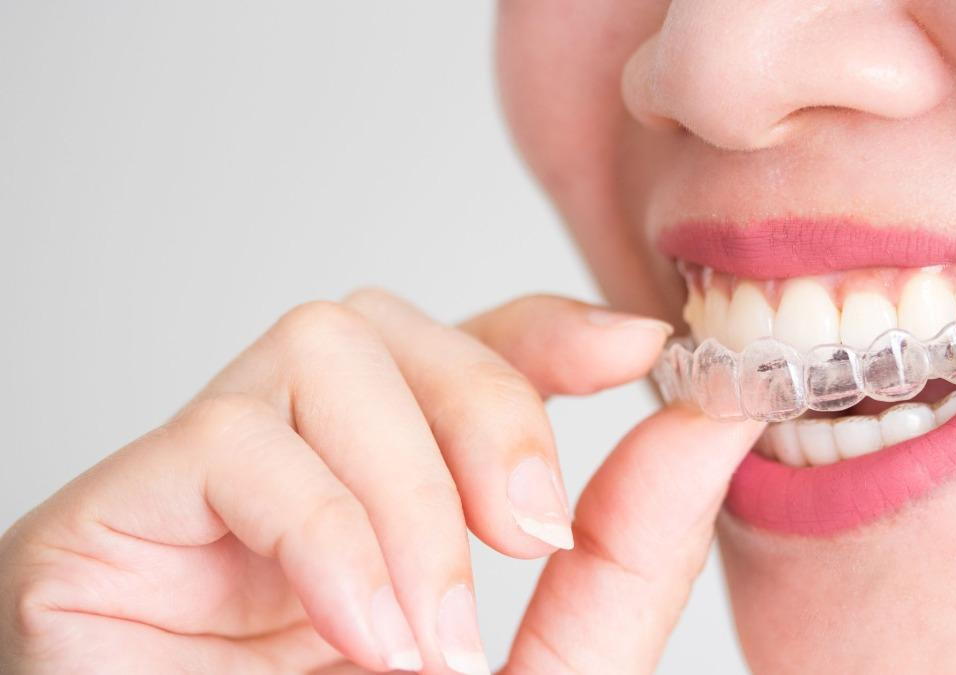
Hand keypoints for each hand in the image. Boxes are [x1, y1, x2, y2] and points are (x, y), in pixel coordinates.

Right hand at [0, 290, 761, 672]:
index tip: (638, 349)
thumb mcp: (547, 674)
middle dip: (488, 406)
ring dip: (409, 485)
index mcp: (385, 508)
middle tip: (529, 533)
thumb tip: (712, 419)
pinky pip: (231, 441)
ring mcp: (200, 496)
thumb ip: (626, 556)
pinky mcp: (111, 521)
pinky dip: (328, 532)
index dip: (544, 329)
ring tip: (427, 629)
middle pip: (391, 326)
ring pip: (321, 351)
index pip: (455, 354)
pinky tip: (361, 631)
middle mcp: (293, 480)